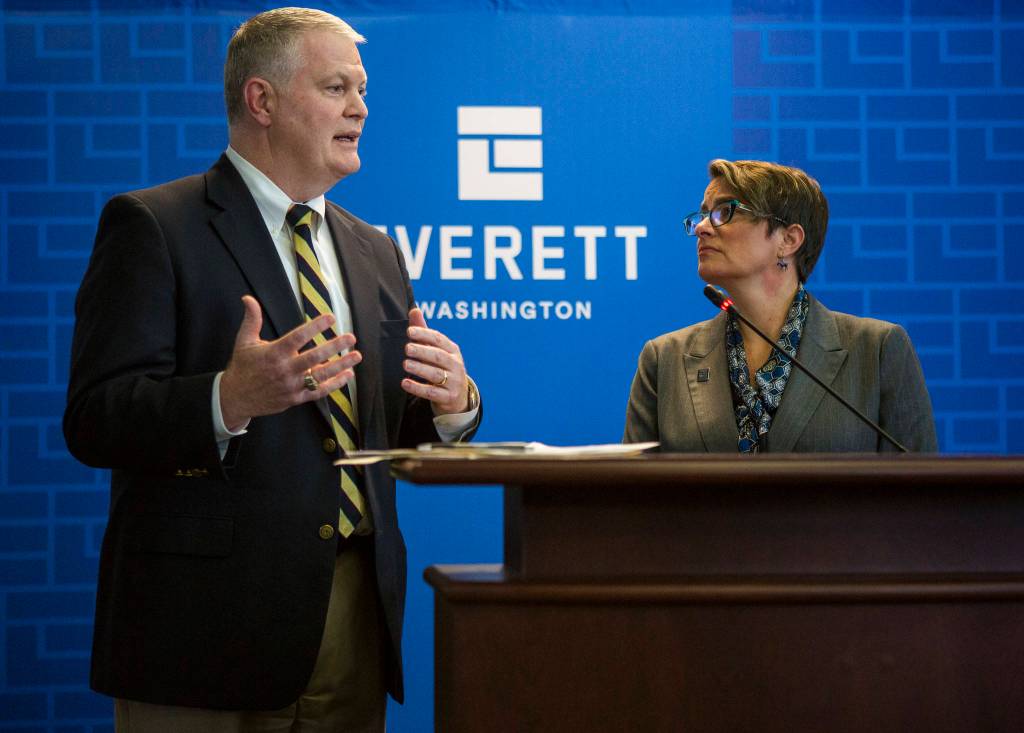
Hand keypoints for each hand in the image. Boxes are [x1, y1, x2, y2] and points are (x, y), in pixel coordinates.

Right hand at [220, 296, 361, 430]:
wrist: (235, 399)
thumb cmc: (242, 367)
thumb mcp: (244, 341)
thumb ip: (251, 320)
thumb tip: (248, 298)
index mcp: (273, 353)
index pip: (298, 338)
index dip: (315, 327)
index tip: (330, 318)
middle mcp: (284, 370)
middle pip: (314, 357)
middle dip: (334, 347)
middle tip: (351, 337)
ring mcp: (291, 386)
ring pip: (320, 376)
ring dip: (341, 366)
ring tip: (356, 356)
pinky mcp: (296, 399)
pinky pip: (318, 392)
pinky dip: (335, 384)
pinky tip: (348, 375)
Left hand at [401, 307, 469, 414]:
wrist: (456, 397)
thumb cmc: (442, 368)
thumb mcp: (436, 350)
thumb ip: (424, 332)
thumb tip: (415, 310)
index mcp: (453, 350)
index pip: (439, 339)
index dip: (425, 334)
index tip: (410, 332)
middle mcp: (456, 365)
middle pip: (438, 356)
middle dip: (422, 351)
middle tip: (407, 348)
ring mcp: (454, 382)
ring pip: (436, 374)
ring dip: (420, 368)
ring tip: (405, 364)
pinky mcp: (448, 397)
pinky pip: (432, 392)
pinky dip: (418, 388)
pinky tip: (405, 383)